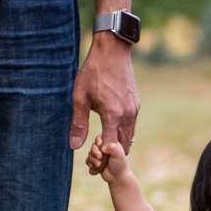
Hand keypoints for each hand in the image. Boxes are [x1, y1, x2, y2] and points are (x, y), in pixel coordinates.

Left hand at [70, 33, 138, 152]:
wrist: (113, 51)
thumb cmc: (93, 72)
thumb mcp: (80, 97)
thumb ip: (79, 123)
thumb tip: (74, 146)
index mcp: (113, 115)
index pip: (111, 148)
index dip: (102, 157)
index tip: (93, 159)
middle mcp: (127, 115)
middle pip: (123, 147)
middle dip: (111, 154)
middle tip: (97, 154)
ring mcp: (134, 110)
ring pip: (129, 137)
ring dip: (117, 144)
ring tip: (101, 142)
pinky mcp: (136, 104)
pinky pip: (131, 126)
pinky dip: (122, 133)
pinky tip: (110, 129)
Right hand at [87, 138, 131, 184]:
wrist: (117, 178)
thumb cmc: (120, 165)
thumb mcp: (119, 155)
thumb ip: (113, 148)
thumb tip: (103, 147)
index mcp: (110, 143)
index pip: (100, 137)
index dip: (98, 140)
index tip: (99, 144)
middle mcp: (104, 148)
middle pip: (93, 145)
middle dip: (94, 152)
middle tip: (99, 157)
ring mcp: (99, 155)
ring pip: (89, 153)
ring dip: (92, 159)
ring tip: (99, 165)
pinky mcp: (95, 162)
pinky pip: (88, 160)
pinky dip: (90, 164)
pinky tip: (95, 167)